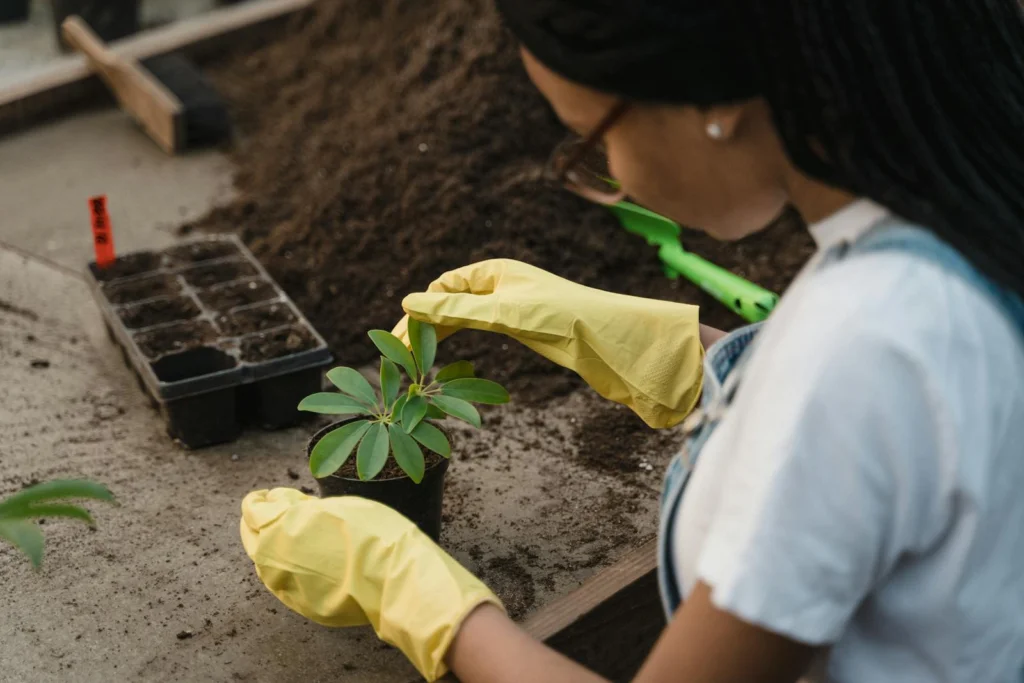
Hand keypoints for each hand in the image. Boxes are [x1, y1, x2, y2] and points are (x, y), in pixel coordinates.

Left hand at [240, 488, 502, 680]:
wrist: (394, 579)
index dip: (264, 499)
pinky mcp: (301, 606)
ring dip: (272, 548)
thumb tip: (293, 510)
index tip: (272, 495)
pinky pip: (286, 584)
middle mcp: (273, 559)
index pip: (254, 510)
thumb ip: (307, 508)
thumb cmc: (373, 534)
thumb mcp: (338, 505)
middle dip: (259, 523)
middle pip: (251, 538)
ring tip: (292, 537)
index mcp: (279, 527)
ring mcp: (285, 586)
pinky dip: (290, 570)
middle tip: (273, 513)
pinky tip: (307, 563)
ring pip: (266, 565)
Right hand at [392, 259, 703, 427]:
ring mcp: (511, 307)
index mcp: (495, 271)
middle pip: (449, 302)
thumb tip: (407, 303)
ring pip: (463, 319)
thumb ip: (455, 310)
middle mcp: (500, 285)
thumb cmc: (562, 318)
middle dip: (424, 326)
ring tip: (416, 363)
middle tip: (401, 358)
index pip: (442, 287)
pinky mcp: (523, 329)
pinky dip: (461, 342)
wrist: (611, 341)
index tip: (399, 342)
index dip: (419, 312)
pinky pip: (480, 331)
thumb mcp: (503, 314)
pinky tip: (448, 359)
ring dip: (439, 336)